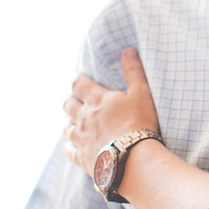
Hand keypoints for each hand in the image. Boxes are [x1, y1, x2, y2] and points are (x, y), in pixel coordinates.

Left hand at [63, 49, 160, 176]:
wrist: (133, 158)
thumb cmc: (139, 123)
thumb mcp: (141, 93)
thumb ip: (133, 71)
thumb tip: (127, 50)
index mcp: (97, 100)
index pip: (79, 84)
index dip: (76, 79)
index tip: (75, 77)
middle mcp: (84, 118)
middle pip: (69, 106)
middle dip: (70, 101)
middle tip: (73, 100)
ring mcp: (81, 138)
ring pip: (67, 129)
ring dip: (69, 124)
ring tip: (72, 123)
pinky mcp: (82, 157)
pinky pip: (70, 151)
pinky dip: (68, 148)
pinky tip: (68, 147)